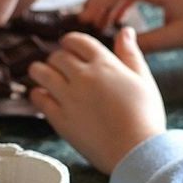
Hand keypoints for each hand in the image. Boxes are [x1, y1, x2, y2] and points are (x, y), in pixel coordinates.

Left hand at [28, 28, 165, 173]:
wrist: (136, 151)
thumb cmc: (145, 117)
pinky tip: (43, 96)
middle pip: (57, 56)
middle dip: (57, 59)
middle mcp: (83, 77)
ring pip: (40, 72)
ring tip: (43, 76)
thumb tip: (125, 31)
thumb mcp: (143, 80)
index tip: (68, 47)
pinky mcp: (59, 118)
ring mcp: (68, 97)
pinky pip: (38, 98)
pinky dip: (37, 94)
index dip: (70, 42)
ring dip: (39, 71)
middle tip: (59, 67)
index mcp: (105, 64)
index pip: (77, 41)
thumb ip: (130, 54)